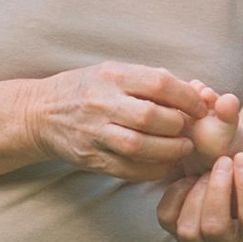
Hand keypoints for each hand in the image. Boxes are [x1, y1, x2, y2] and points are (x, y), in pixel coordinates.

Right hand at [31, 64, 235, 183]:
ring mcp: (94, 132)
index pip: (159, 84)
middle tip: (191, 130)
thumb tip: (194, 91)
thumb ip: (150, 80)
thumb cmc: (88, 88)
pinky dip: (152, 170)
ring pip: (139, 146)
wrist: (42, 112)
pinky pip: (127, 168)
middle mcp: (102, 102)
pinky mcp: (90, 158)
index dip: (187, 98)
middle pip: (151, 117)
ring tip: (183, 148)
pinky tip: (165, 165)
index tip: (200, 107)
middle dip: (178, 126)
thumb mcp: (113, 71)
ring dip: (169, 151)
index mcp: (112, 75)